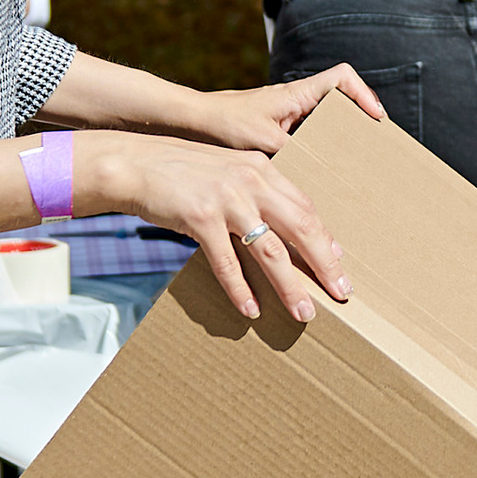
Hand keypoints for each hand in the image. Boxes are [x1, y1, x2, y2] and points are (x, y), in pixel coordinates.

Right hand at [99, 136, 352, 326]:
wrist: (135, 164)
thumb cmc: (181, 174)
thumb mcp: (227, 174)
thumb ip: (257, 196)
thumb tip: (284, 233)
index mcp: (262, 169)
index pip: (306, 208)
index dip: (326, 240)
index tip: (339, 266)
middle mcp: (251, 180)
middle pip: (301, 227)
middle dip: (324, 265)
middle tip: (341, 293)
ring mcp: (227, 198)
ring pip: (270, 250)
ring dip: (290, 286)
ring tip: (303, 312)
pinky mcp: (201, 216)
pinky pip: (227, 261)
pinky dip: (239, 289)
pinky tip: (250, 309)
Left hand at [187, 64, 386, 154]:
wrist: (192, 123)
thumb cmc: (223, 124)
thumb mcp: (264, 141)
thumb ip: (297, 151)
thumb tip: (326, 169)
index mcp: (297, 93)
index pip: (342, 77)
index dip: (363, 93)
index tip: (375, 117)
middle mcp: (296, 101)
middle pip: (342, 99)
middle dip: (362, 117)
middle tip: (376, 144)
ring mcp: (288, 115)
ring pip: (328, 118)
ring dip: (344, 135)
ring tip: (359, 161)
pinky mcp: (278, 130)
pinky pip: (310, 134)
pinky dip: (323, 147)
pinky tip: (324, 172)